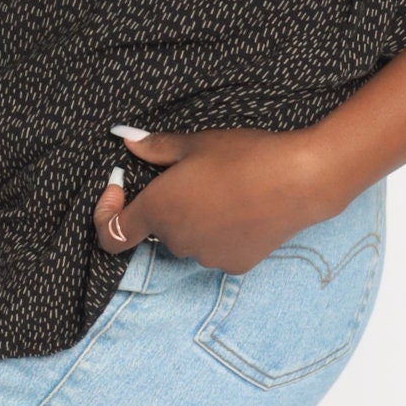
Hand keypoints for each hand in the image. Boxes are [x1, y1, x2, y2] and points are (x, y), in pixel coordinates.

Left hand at [92, 126, 340, 273]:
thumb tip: (127, 140)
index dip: (107, 213)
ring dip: (197, 219)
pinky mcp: (234, 265)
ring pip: (190, 239)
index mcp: (158, 211)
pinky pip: (216, 249)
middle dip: (169, 205)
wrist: (297, 180)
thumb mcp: (195, 143)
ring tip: (227, 189)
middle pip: (159, 228)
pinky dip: (221, 232)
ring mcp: (206, 258)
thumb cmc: (243, 155)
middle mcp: (177, 241)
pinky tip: (244, 209)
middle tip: (196, 175)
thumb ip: (155, 147)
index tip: (121, 189)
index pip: (111, 234)